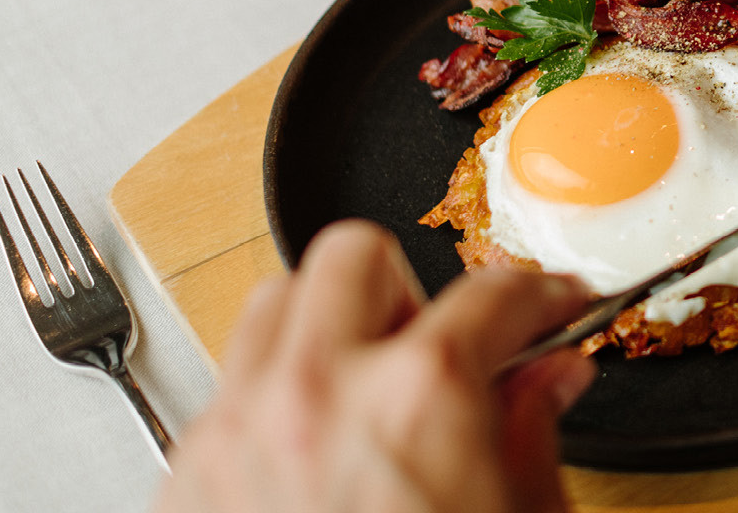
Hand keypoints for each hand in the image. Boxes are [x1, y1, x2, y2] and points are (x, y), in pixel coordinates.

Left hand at [154, 220, 596, 512]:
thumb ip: (533, 432)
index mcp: (419, 400)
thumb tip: (549, 378)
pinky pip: (228, 388)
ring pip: (273, 304)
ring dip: (328, 326)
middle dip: (411, 292)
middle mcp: (315, 395)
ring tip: (372, 383)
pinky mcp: (188, 479)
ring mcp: (238, 432)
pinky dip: (275, 394)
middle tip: (444, 344)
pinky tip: (318, 447)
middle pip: (356, 258)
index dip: (541, 294)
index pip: (494, 292)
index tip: (549, 308)